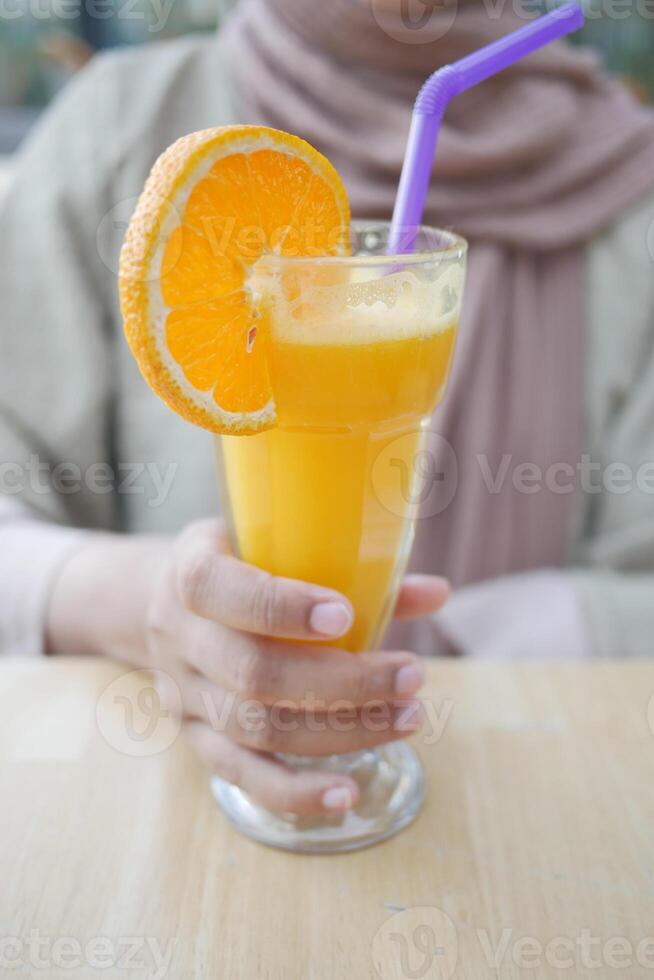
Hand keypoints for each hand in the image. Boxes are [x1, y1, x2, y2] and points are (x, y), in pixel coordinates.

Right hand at [46, 519, 448, 815]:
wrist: (152, 602)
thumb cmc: (235, 565)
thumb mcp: (270, 543)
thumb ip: (350, 567)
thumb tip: (437, 593)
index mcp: (191, 574)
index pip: (225, 592)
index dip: (282, 608)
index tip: (345, 614)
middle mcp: (180, 637)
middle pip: (255, 673)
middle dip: (343, 683)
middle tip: (410, 677)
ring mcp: (183, 695)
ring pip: (257, 728)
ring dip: (341, 731)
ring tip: (407, 717)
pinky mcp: (194, 738)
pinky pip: (241, 776)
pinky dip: (296, 792)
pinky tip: (349, 793)